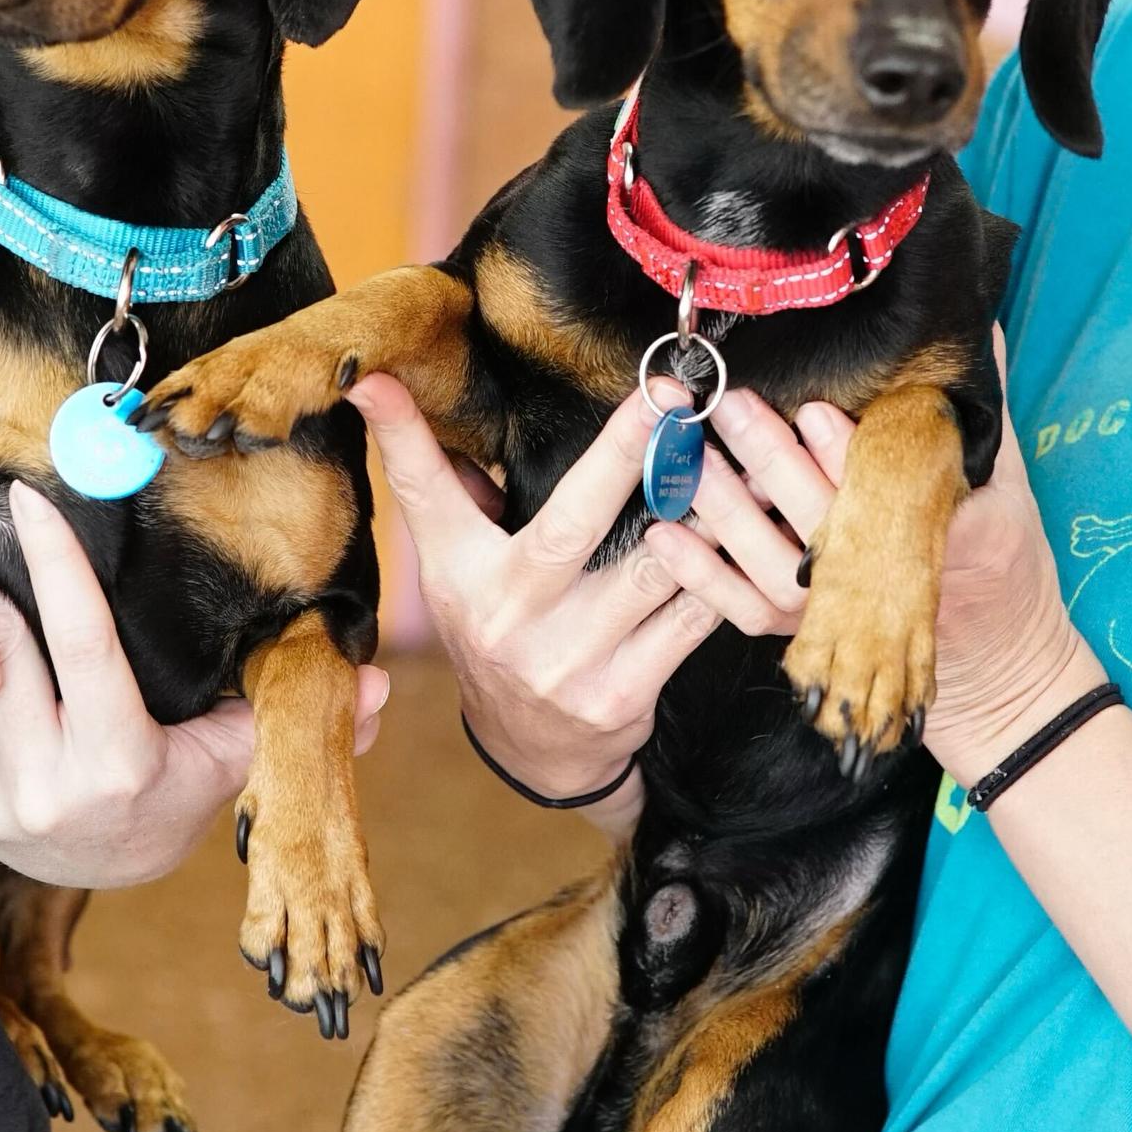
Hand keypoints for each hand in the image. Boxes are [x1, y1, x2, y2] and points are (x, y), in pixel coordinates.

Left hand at [0, 484, 389, 888]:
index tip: (28, 498)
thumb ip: (298, 711)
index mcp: (123, 764)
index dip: (56, 565)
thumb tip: (379, 684)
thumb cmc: (178, 785)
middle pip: (4, 652)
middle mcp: (50, 791)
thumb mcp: (236, 752)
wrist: (108, 861)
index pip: (84, 645)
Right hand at [348, 375, 722, 821]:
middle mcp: (507, 617)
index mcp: (459, 573)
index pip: (424, 493)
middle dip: (625, 453)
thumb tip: (388, 391)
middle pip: (571, 521)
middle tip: (672, 397)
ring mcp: (566, 661)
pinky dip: (723, 571)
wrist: (533, 751)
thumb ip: (445, 486)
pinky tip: (753, 532)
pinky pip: (690, 619)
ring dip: (705, 509)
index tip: (379, 380)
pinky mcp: (622, 695)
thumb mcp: (456, 564)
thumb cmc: (498, 628)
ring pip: (653, 567)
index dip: (402, 436)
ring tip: (742, 457)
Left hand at [645, 340, 1097, 789]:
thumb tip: (979, 327)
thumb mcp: (1007, 482)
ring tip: (693, 454)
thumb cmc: (1002, 558)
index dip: (845, 451)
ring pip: (772, 564)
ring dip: (727, 509)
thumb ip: (982, 410)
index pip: (889, 488)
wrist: (997, 660)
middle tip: (733, 404)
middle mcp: (886, 583)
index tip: (815, 407)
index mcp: (946, 535)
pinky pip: (743, 609)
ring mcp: (839, 615)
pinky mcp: (805, 635)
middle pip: (819, 518)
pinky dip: (701, 574)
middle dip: (772, 458)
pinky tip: (665, 531)